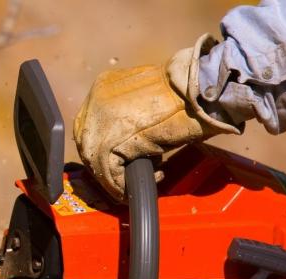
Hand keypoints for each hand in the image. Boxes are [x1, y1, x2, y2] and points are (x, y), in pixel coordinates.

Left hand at [73, 35, 239, 201]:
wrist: (198, 87)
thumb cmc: (182, 93)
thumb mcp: (144, 99)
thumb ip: (126, 114)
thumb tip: (123, 140)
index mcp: (101, 88)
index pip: (88, 126)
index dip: (101, 146)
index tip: (121, 156)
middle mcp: (95, 102)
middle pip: (87, 145)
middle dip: (105, 164)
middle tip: (128, 172)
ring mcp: (102, 122)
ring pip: (96, 162)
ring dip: (115, 178)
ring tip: (141, 178)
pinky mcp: (114, 140)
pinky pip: (109, 173)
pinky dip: (122, 184)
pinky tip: (146, 179)